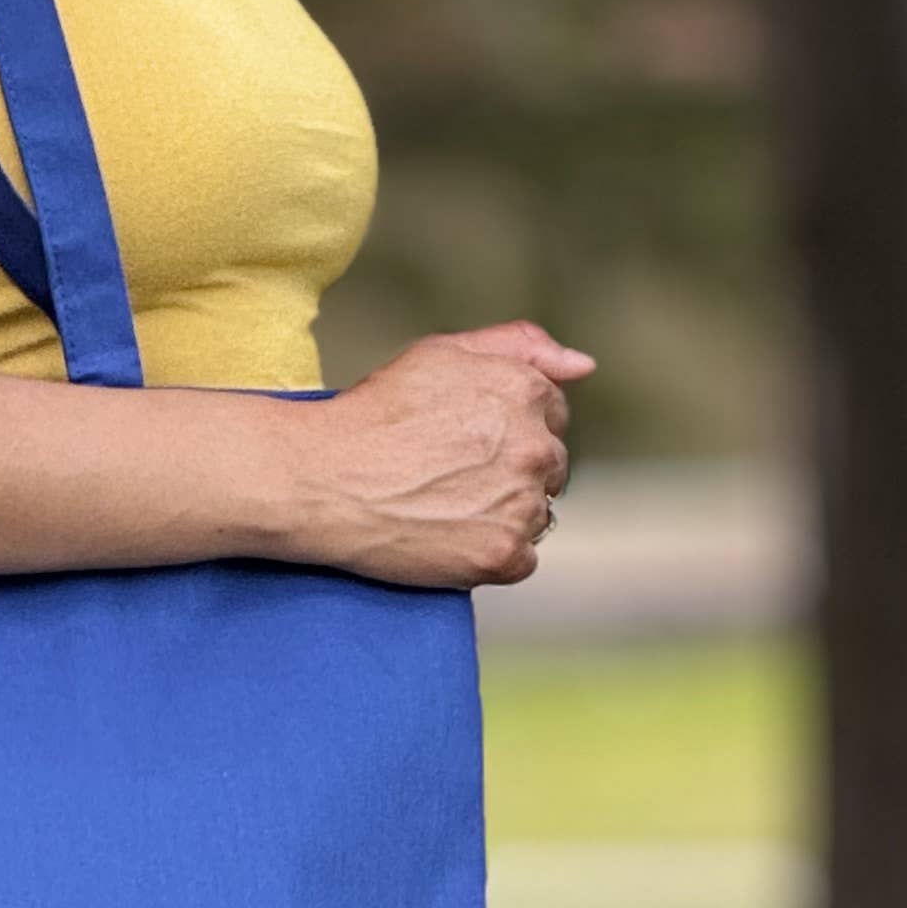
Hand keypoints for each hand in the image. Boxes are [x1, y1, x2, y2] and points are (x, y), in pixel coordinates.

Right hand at [297, 322, 589, 589]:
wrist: (323, 480)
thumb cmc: (375, 414)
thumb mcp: (442, 355)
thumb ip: (519, 348)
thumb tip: (584, 366)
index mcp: (525, 391)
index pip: (553, 414)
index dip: (509, 427)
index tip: (466, 440)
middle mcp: (535, 446)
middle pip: (552, 466)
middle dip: (513, 470)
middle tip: (450, 476)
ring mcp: (521, 504)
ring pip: (538, 513)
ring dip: (503, 512)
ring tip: (445, 506)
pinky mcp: (501, 554)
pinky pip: (522, 559)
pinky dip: (492, 553)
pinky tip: (450, 537)